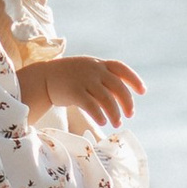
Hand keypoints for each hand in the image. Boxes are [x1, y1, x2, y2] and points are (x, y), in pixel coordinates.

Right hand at [21, 53, 143, 129]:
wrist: (44, 77)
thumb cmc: (69, 77)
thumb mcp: (87, 71)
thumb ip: (104, 79)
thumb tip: (124, 96)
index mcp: (98, 64)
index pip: (121, 68)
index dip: (134, 79)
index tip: (142, 92)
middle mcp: (93, 70)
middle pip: (118, 86)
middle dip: (127, 102)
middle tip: (130, 115)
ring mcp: (83, 80)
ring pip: (106, 98)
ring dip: (115, 113)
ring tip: (116, 123)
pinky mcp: (73, 91)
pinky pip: (91, 105)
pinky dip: (99, 114)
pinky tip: (103, 121)